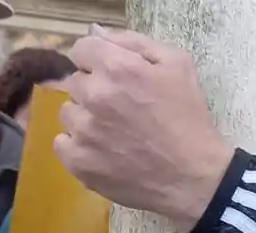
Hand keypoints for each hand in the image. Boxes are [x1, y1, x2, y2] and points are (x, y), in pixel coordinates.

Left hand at [54, 27, 235, 227]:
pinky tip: (102, 151)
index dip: (98, 60)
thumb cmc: (189, 119)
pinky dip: (78, 146)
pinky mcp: (79, 163)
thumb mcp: (176, 65)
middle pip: (75, 82)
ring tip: (114, 134)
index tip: (113, 76)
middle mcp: (95, 96)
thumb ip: (133, 42)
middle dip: (94, 90)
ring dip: (86, 118)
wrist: (194, 177)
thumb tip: (96, 32)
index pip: (82, 49)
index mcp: (117, 68)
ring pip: (68, 113)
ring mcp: (84, 132)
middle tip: (121, 109)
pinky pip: (62, 144)